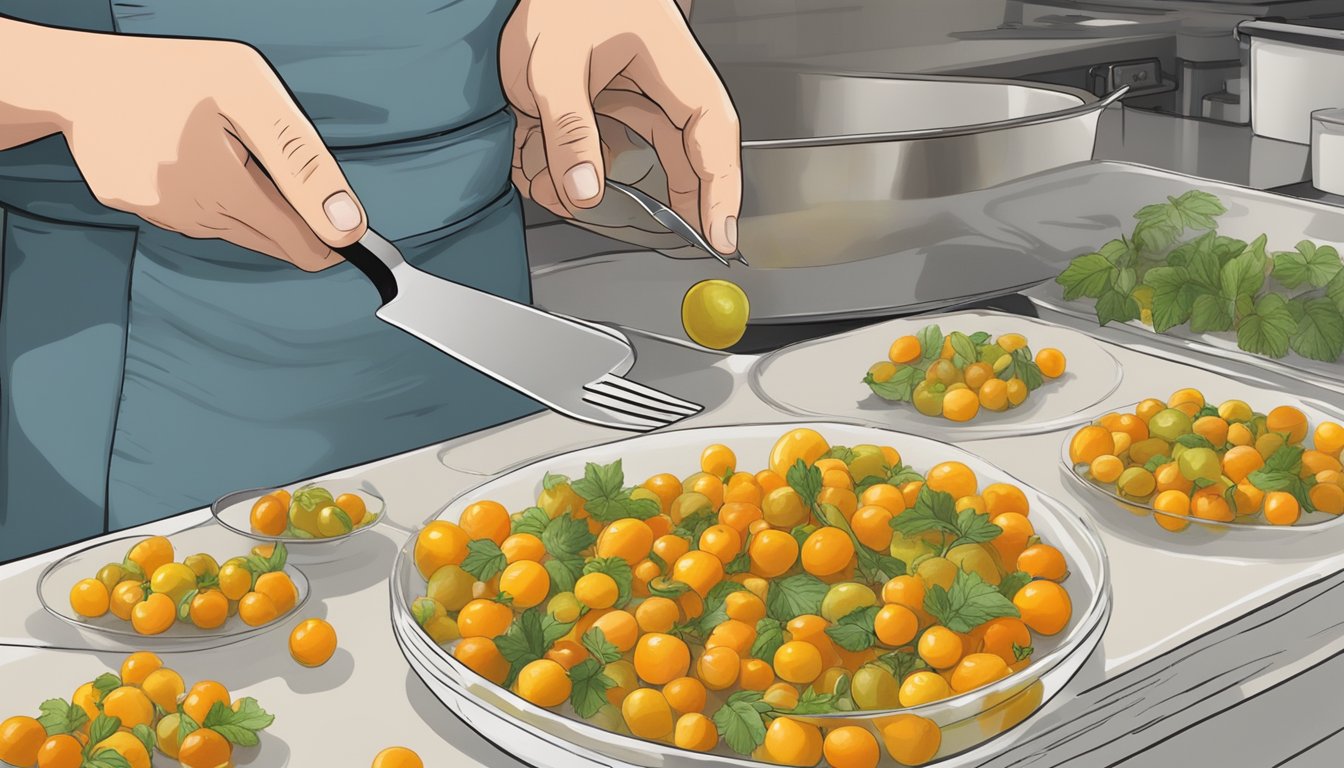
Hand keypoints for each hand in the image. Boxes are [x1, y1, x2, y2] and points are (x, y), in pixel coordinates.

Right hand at [46, 31, 365, 269]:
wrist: (73, 76)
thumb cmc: (166, 75)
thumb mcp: (250, 96)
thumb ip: (303, 164)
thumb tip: (346, 225)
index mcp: (228, 192)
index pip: (303, 247)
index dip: (332, 242)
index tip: (346, 232)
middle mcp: (195, 218)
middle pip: (271, 241)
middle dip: (291, 216)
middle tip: (279, 164)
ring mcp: (163, 217)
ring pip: (233, 227)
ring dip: (247, 201)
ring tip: (228, 147)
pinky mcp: (138, 209)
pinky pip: (194, 212)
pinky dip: (207, 193)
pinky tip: (193, 153)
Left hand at [500, 0, 740, 253]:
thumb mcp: (553, 64)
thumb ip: (569, 131)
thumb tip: (584, 191)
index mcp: (672, 65)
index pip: (712, 134)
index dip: (722, 189)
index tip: (721, 235)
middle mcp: (661, 83)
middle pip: (687, 154)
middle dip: (678, 200)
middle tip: (679, 240)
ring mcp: (632, 92)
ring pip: (638, 155)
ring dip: (603, 183)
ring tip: (556, 185)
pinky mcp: (603, 99)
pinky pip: (602, 146)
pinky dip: (573, 165)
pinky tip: (539, 168)